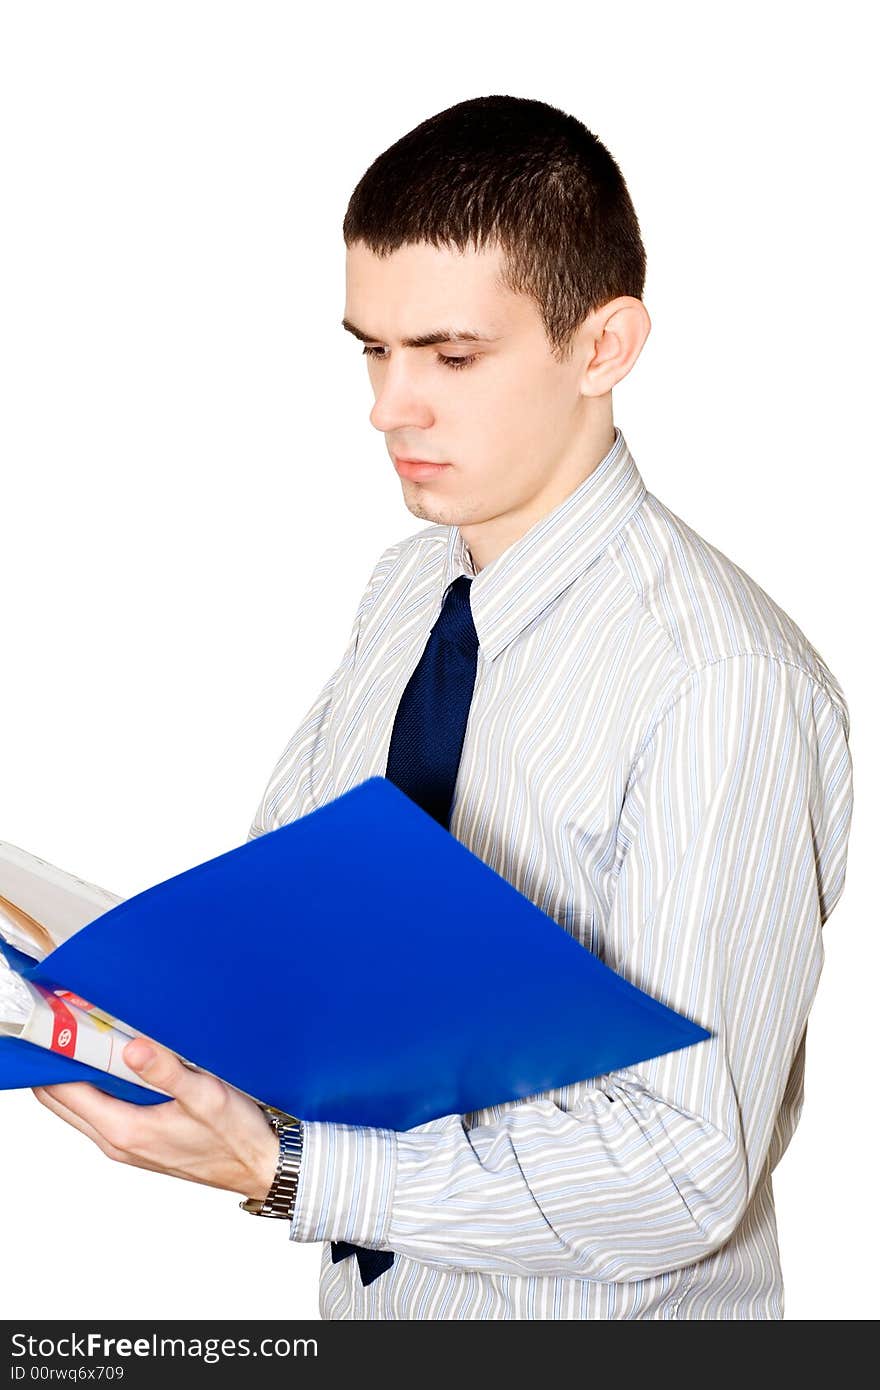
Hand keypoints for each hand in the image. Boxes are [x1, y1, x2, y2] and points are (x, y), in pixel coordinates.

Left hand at [31, 1037, 279, 1200]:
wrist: (259, 1166)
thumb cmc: (235, 1136)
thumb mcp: (205, 1096)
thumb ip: (166, 1072)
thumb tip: (133, 1047)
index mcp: (124, 1130)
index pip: (62, 1092)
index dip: (52, 1058)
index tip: (55, 1024)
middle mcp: (116, 1141)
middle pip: (61, 1100)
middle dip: (56, 1063)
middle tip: (64, 1024)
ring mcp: (126, 1144)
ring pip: (79, 1106)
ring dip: (75, 1074)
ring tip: (87, 1035)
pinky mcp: (139, 1141)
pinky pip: (101, 1111)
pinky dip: (96, 1086)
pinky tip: (115, 1061)